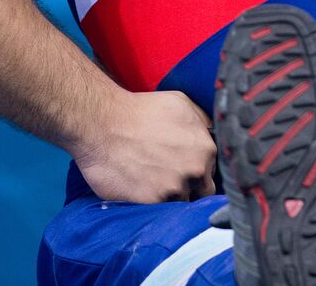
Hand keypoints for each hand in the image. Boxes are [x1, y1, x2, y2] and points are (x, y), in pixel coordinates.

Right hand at [71, 90, 217, 202]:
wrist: (103, 124)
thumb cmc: (141, 110)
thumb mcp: (181, 104)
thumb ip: (203, 123)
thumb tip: (212, 135)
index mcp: (206, 149)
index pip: (212, 173)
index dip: (200, 173)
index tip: (186, 171)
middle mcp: (195, 171)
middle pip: (201, 193)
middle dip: (190, 189)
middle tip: (170, 179)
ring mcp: (173, 189)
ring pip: (180, 204)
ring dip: (169, 198)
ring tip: (152, 183)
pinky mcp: (151, 203)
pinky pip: (158, 211)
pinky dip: (150, 204)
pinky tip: (140, 189)